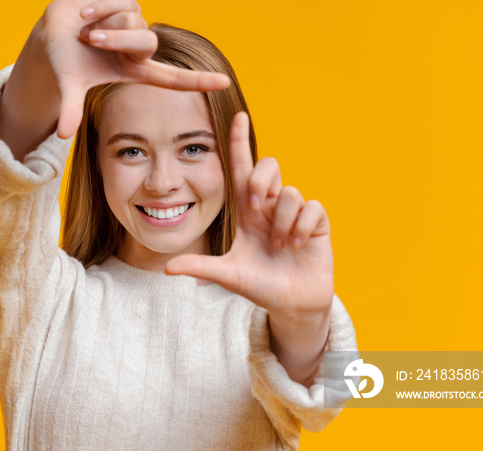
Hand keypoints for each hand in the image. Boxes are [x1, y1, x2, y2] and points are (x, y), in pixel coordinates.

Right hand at [41, 0, 230, 137]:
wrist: (52, 30)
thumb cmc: (66, 60)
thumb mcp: (69, 84)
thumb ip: (70, 108)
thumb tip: (62, 134)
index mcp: (136, 70)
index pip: (174, 79)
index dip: (199, 82)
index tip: (225, 84)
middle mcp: (141, 47)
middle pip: (147, 41)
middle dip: (115, 39)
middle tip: (88, 40)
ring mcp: (137, 23)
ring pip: (130, 19)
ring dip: (100, 22)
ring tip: (84, 28)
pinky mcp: (127, 1)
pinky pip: (118, 0)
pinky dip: (96, 7)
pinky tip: (84, 12)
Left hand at [165, 112, 334, 321]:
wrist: (292, 304)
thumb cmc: (260, 285)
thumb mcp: (228, 275)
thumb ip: (200, 267)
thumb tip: (166, 268)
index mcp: (248, 211)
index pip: (242, 169)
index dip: (239, 143)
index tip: (238, 116)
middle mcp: (270, 206)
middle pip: (268, 166)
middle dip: (261, 182)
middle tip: (257, 209)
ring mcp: (295, 213)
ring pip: (289, 192)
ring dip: (282, 222)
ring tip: (281, 246)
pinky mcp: (316, 222)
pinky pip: (311, 207)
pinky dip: (301, 227)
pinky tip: (297, 245)